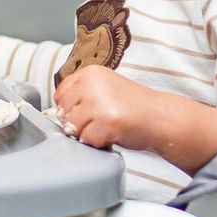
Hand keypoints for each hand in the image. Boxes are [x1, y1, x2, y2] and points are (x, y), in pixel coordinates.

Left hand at [53, 65, 216, 174]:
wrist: (162, 117)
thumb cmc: (132, 107)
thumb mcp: (104, 90)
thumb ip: (80, 95)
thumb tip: (55, 114)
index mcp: (90, 73)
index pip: (61, 96)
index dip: (72, 110)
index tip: (89, 112)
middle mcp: (93, 84)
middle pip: (64, 114)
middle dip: (79, 124)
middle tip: (102, 121)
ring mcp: (100, 103)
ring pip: (73, 129)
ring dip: (88, 134)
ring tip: (108, 127)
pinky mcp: (107, 122)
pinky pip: (88, 141)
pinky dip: (99, 143)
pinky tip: (114, 134)